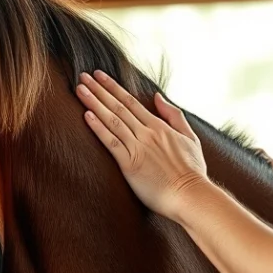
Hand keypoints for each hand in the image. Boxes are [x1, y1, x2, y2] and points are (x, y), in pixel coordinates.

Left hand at [76, 70, 208, 220]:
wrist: (190, 196)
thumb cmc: (192, 172)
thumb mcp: (190, 137)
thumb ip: (173, 115)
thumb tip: (157, 96)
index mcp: (159, 126)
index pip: (130, 102)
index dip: (112, 87)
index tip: (99, 76)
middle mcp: (146, 133)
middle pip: (118, 107)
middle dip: (98, 90)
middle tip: (82, 76)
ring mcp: (137, 148)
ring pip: (112, 120)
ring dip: (94, 104)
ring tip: (80, 90)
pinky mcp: (130, 165)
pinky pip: (111, 143)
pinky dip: (99, 128)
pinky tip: (87, 116)